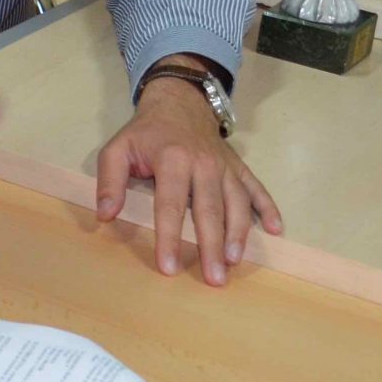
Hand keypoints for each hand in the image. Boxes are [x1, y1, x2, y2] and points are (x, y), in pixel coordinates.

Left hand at [96, 74, 282, 285]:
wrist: (178, 103)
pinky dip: (268, 208)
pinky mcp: (240, 167)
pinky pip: (257, 189)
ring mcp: (226, 167)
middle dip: (212, 246)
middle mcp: (204, 165)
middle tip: (215, 278)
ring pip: (236, 204)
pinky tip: (276, 230)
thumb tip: (105, 216)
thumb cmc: (145, 134)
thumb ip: (110, 182)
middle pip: (209, 210)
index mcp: (172, 160)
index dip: (169, 237)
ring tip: (234, 261)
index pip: (170, 205)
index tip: (169, 267)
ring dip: (238, 234)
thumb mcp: (117, 150)